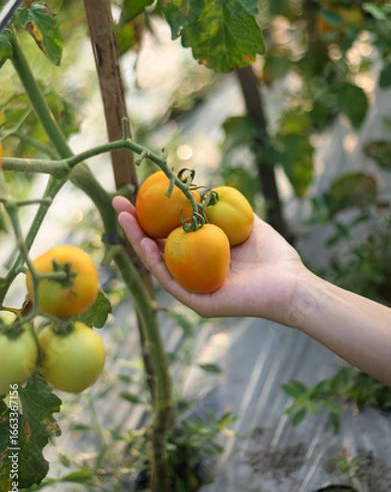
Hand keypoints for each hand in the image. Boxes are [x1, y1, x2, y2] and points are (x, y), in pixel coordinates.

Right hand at [112, 196, 303, 321]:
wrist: (292, 284)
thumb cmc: (274, 257)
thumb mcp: (246, 224)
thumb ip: (224, 209)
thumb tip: (203, 189)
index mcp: (201, 257)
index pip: (169, 234)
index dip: (151, 215)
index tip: (137, 194)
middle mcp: (193, 272)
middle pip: (156, 247)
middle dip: (135, 225)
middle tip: (118, 203)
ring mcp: (193, 288)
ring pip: (157, 264)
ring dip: (137, 241)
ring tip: (124, 218)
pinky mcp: (198, 302)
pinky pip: (171, 281)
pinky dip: (155, 263)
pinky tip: (145, 244)